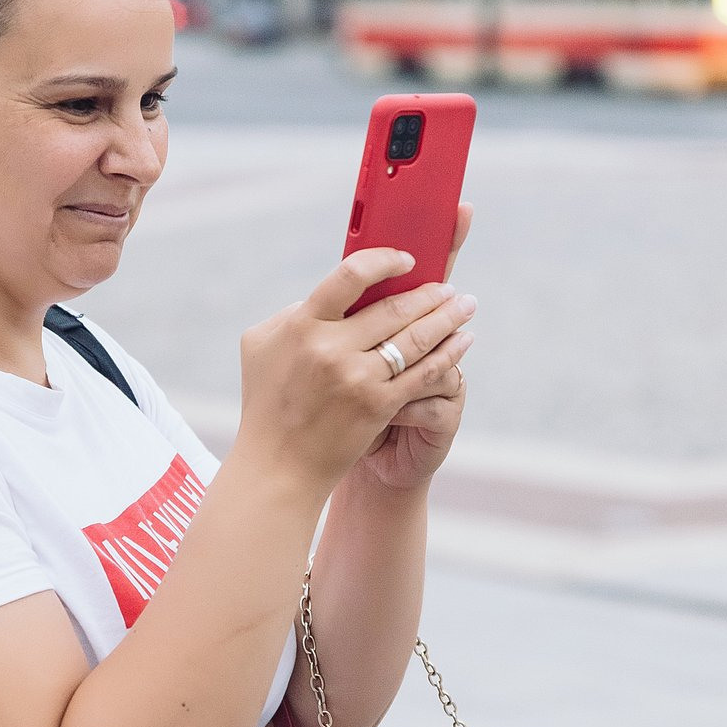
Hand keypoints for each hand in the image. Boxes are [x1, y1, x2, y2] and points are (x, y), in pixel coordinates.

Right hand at [232, 209, 478, 496]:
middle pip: (395, 307)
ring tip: (465, 307)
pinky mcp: (378, 405)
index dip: (384, 261)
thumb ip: (292, 313)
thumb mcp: (261, 346)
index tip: (405, 260)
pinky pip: (423, 371)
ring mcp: (357, 377)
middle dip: (431, 293)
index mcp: (301, 325)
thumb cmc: (266, 403)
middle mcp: (330, 348)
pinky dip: (447, 353)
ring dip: (448, 318)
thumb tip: (332, 297)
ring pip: (416, 337)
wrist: (277, 466)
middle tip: (449, 287)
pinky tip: (461, 342)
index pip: (350, 275)